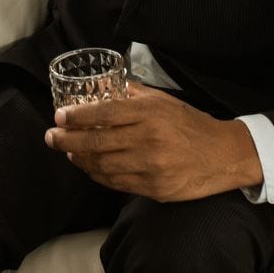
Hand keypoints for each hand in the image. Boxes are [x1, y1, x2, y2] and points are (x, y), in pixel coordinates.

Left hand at [44, 81, 262, 201]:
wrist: (221, 154)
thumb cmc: (189, 123)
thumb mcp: (162, 100)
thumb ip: (133, 94)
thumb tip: (104, 86)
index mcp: (149, 113)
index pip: (105, 113)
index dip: (78, 116)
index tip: (59, 116)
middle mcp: (148, 139)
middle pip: (98, 142)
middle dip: (68, 140)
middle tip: (51, 136)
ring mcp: (150, 166)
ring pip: (103, 165)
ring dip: (80, 159)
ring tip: (67, 151)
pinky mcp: (154, 188)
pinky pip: (117, 183)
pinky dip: (98, 175)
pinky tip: (88, 167)